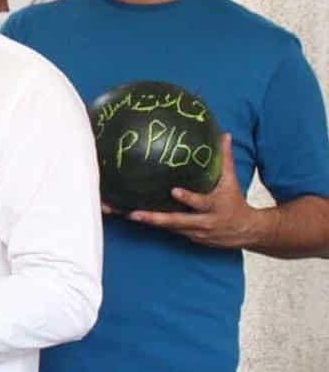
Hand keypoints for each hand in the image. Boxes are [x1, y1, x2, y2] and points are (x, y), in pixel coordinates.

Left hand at [126, 134, 274, 248]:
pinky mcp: (187, 237)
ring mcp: (194, 232)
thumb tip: (225, 134)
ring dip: (147, 222)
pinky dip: (151, 225)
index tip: (174, 191)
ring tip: (125, 214)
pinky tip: (132, 217)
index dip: (188, 198)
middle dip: (155, 218)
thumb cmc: (234, 202)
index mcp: (214, 206)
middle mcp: (203, 222)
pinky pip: (167, 231)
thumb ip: (225, 158)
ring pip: (168, 227)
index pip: (201, 202)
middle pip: (177, 221)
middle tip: (134, 213)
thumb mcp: (231, 181)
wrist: (246, 231)